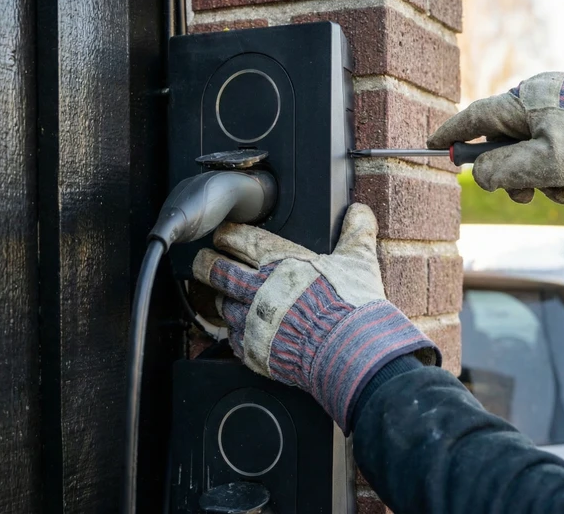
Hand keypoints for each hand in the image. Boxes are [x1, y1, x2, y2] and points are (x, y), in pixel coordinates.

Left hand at [192, 203, 439, 429]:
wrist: (347, 349)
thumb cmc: (351, 304)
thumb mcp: (358, 261)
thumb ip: (355, 233)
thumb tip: (360, 212)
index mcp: (279, 261)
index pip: (241, 240)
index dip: (227, 235)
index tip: (223, 235)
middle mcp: (257, 289)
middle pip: (216, 270)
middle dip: (205, 263)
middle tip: (202, 261)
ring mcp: (252, 321)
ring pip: (222, 305)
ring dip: (222, 300)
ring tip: (226, 298)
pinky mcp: (254, 350)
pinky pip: (234, 340)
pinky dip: (237, 334)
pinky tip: (244, 332)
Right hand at [427, 72, 563, 206]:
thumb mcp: (541, 165)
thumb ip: (500, 171)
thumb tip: (480, 174)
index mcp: (527, 99)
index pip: (476, 117)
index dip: (452, 135)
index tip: (433, 146)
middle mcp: (543, 99)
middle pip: (505, 140)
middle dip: (511, 173)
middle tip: (522, 196)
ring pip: (531, 151)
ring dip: (541, 179)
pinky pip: (555, 151)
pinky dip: (561, 173)